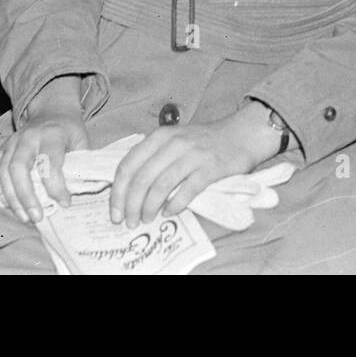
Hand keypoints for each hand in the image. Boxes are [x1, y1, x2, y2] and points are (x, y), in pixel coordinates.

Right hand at [0, 113, 88, 222]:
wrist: (52, 110)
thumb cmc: (69, 131)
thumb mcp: (82, 142)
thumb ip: (78, 165)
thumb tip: (76, 194)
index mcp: (52, 134)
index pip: (49, 162)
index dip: (56, 186)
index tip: (65, 203)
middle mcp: (29, 137)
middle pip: (19, 167)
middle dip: (26, 196)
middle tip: (37, 217)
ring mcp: (13, 141)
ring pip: (4, 170)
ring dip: (12, 198)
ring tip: (25, 217)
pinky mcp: (3, 148)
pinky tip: (9, 204)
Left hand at [108, 109, 278, 228]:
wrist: (240, 135)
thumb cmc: (203, 142)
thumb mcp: (173, 141)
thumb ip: (153, 158)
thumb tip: (129, 190)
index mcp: (159, 136)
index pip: (128, 165)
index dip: (118, 192)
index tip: (115, 212)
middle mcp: (173, 143)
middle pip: (141, 178)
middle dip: (131, 205)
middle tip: (130, 222)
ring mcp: (192, 154)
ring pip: (161, 185)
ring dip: (150, 207)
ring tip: (147, 219)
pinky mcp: (210, 168)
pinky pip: (187, 190)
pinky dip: (175, 205)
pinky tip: (170, 213)